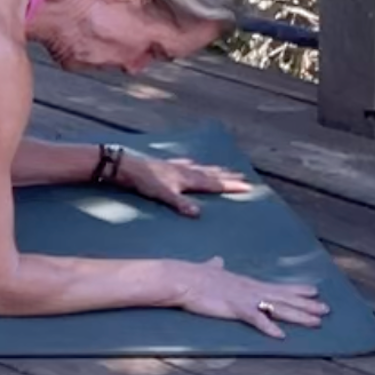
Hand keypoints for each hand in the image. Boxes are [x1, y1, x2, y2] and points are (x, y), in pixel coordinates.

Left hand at [117, 154, 252, 216]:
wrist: (126, 166)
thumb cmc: (144, 181)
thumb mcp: (163, 194)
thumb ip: (181, 203)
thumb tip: (199, 214)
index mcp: (188, 179)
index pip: (214, 183)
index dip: (231, 185)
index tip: (248, 186)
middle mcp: (185, 171)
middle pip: (211, 174)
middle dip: (227, 176)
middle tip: (244, 176)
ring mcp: (176, 166)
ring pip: (200, 168)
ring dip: (214, 170)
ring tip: (225, 168)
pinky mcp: (165, 164)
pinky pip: (185, 163)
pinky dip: (192, 163)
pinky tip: (193, 161)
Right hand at [169, 256, 327, 337]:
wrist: (181, 278)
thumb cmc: (193, 275)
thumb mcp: (209, 269)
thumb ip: (215, 266)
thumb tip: (216, 260)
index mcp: (246, 283)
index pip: (277, 286)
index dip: (297, 290)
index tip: (314, 291)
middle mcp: (251, 289)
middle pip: (284, 298)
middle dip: (306, 305)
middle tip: (327, 309)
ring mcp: (245, 298)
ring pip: (277, 308)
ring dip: (298, 316)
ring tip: (317, 322)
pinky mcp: (235, 308)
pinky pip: (256, 320)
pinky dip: (269, 328)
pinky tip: (281, 336)